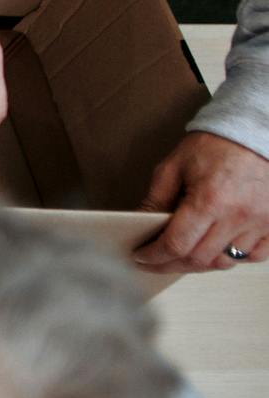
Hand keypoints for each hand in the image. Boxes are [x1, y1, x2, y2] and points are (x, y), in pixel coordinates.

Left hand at [134, 131, 268, 272]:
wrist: (254, 133)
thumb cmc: (215, 146)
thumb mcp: (174, 166)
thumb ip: (156, 199)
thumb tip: (139, 225)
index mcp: (209, 200)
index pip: (176, 244)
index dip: (154, 256)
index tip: (141, 257)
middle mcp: (237, 216)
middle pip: (199, 259)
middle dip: (170, 265)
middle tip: (155, 261)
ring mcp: (260, 223)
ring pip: (225, 261)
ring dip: (200, 264)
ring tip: (181, 257)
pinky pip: (254, 256)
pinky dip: (233, 258)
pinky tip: (217, 250)